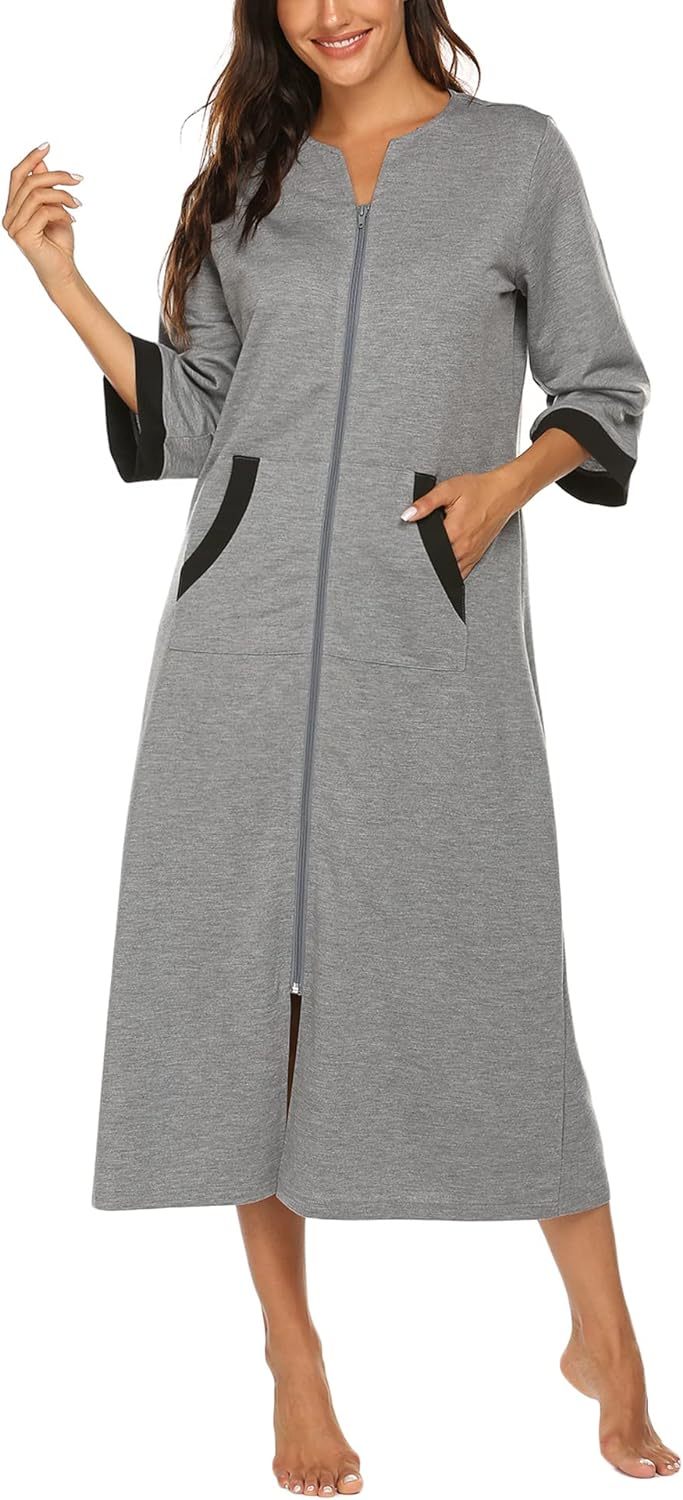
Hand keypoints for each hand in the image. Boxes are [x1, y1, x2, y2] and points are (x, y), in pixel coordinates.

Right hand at [3, 142, 82, 295]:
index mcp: (14, 209)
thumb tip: (41, 164)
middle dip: (56, 176)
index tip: (47, 146)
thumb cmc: (58, 244)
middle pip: (29, 182)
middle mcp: (10, 216)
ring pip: (37, 194)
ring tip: (77, 204)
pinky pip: (44, 211)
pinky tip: (72, 220)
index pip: (17, 176)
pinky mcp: (23, 236)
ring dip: (62, 195)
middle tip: (77, 179)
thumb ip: (46, 189)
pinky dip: (62, 212)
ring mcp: (14, 227)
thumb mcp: (54, 209)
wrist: (63, 271)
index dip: (30, 159)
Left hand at [400, 465, 523, 577]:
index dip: (415, 549)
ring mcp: (471, 554)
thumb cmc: (478, 490)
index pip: (426, 549)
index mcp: (454, 532)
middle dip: (425, 560)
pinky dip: (451, 571)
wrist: (504, 493)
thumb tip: (407, 515)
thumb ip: (426, 503)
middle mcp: (463, 547)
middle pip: (437, 562)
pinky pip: (461, 572)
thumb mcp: (449, 489)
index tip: (407, 548)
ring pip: (449, 571)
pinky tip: (443, 567)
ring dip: (438, 568)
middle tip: (413, 557)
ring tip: (427, 562)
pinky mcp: (477, 555)